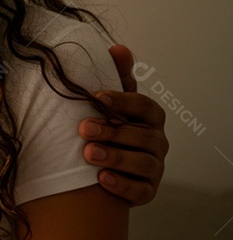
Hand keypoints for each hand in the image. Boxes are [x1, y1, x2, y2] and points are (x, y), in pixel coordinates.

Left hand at [80, 44, 168, 205]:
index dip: (123, 101)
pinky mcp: (146, 191)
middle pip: (143, 136)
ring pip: (143, 163)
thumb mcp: (113, 101)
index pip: (145, 106)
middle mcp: (157, 142)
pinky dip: (121, 185)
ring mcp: (154, 168)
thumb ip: (118, 76)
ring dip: (115, 157)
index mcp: (150, 118)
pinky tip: (100, 179)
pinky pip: (140, 191)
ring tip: (88, 153)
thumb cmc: (110, 125)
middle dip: (113, 131)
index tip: (97, 97)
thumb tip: (119, 48)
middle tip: (83, 128)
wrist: (102, 165)